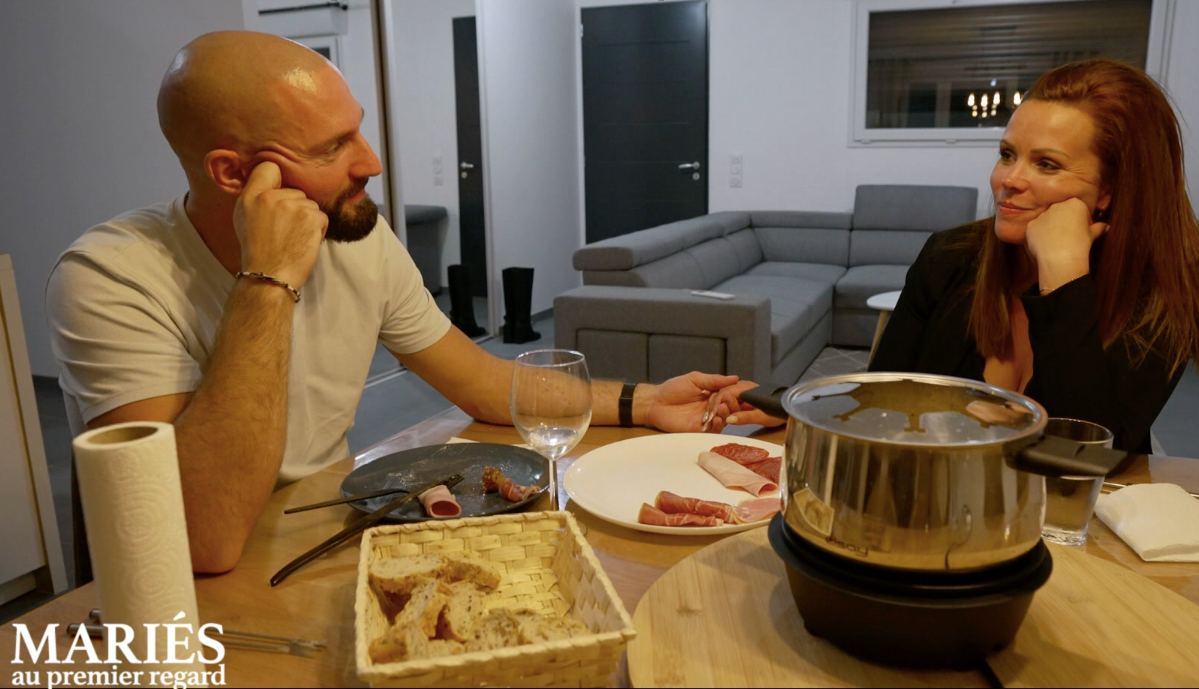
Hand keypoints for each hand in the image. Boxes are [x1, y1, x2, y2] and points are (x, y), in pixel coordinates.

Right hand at [232, 161, 328, 289]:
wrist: (269, 277)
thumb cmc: (258, 252)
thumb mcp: (245, 218)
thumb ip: (256, 196)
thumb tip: (273, 181)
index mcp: (251, 196)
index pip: (269, 168)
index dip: (278, 180)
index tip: (279, 194)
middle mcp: (271, 197)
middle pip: (296, 191)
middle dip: (295, 208)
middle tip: (284, 231)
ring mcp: (293, 206)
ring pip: (310, 205)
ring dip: (307, 221)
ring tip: (293, 238)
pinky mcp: (312, 218)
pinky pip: (322, 217)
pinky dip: (318, 230)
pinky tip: (303, 242)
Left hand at [642, 371, 741, 432]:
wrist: (655, 403)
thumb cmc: (672, 389)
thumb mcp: (694, 379)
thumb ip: (714, 380)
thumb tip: (734, 378)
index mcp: (713, 394)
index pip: (731, 394)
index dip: (737, 393)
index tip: (742, 391)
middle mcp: (712, 407)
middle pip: (731, 408)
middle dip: (733, 404)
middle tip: (728, 400)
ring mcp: (707, 419)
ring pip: (724, 420)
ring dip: (726, 414)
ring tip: (722, 408)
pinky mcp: (700, 430)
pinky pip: (713, 430)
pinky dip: (717, 425)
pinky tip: (716, 419)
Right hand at [720, 380, 786, 427]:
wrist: (787, 410)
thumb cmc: (778, 411)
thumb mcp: (762, 416)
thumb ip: (745, 417)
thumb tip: (729, 419)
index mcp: (746, 389)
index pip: (725, 393)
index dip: (718, 405)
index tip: (715, 416)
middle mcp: (743, 388)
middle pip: (722, 394)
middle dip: (716, 407)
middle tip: (713, 420)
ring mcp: (742, 393)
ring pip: (724, 398)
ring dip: (718, 409)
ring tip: (716, 420)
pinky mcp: (742, 399)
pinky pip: (729, 402)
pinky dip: (724, 410)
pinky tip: (723, 418)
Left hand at [1025, 198, 1107, 291]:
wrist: (1060, 258)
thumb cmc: (1080, 245)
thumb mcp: (1092, 235)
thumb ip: (1098, 228)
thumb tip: (1105, 226)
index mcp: (1075, 203)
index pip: (1077, 208)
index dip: (1079, 220)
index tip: (1080, 230)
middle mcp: (1057, 206)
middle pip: (1060, 212)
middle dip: (1063, 222)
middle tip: (1067, 237)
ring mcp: (1042, 215)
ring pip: (1046, 220)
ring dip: (1050, 229)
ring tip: (1056, 243)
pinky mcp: (1031, 225)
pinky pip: (1035, 229)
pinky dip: (1039, 236)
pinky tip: (1045, 246)